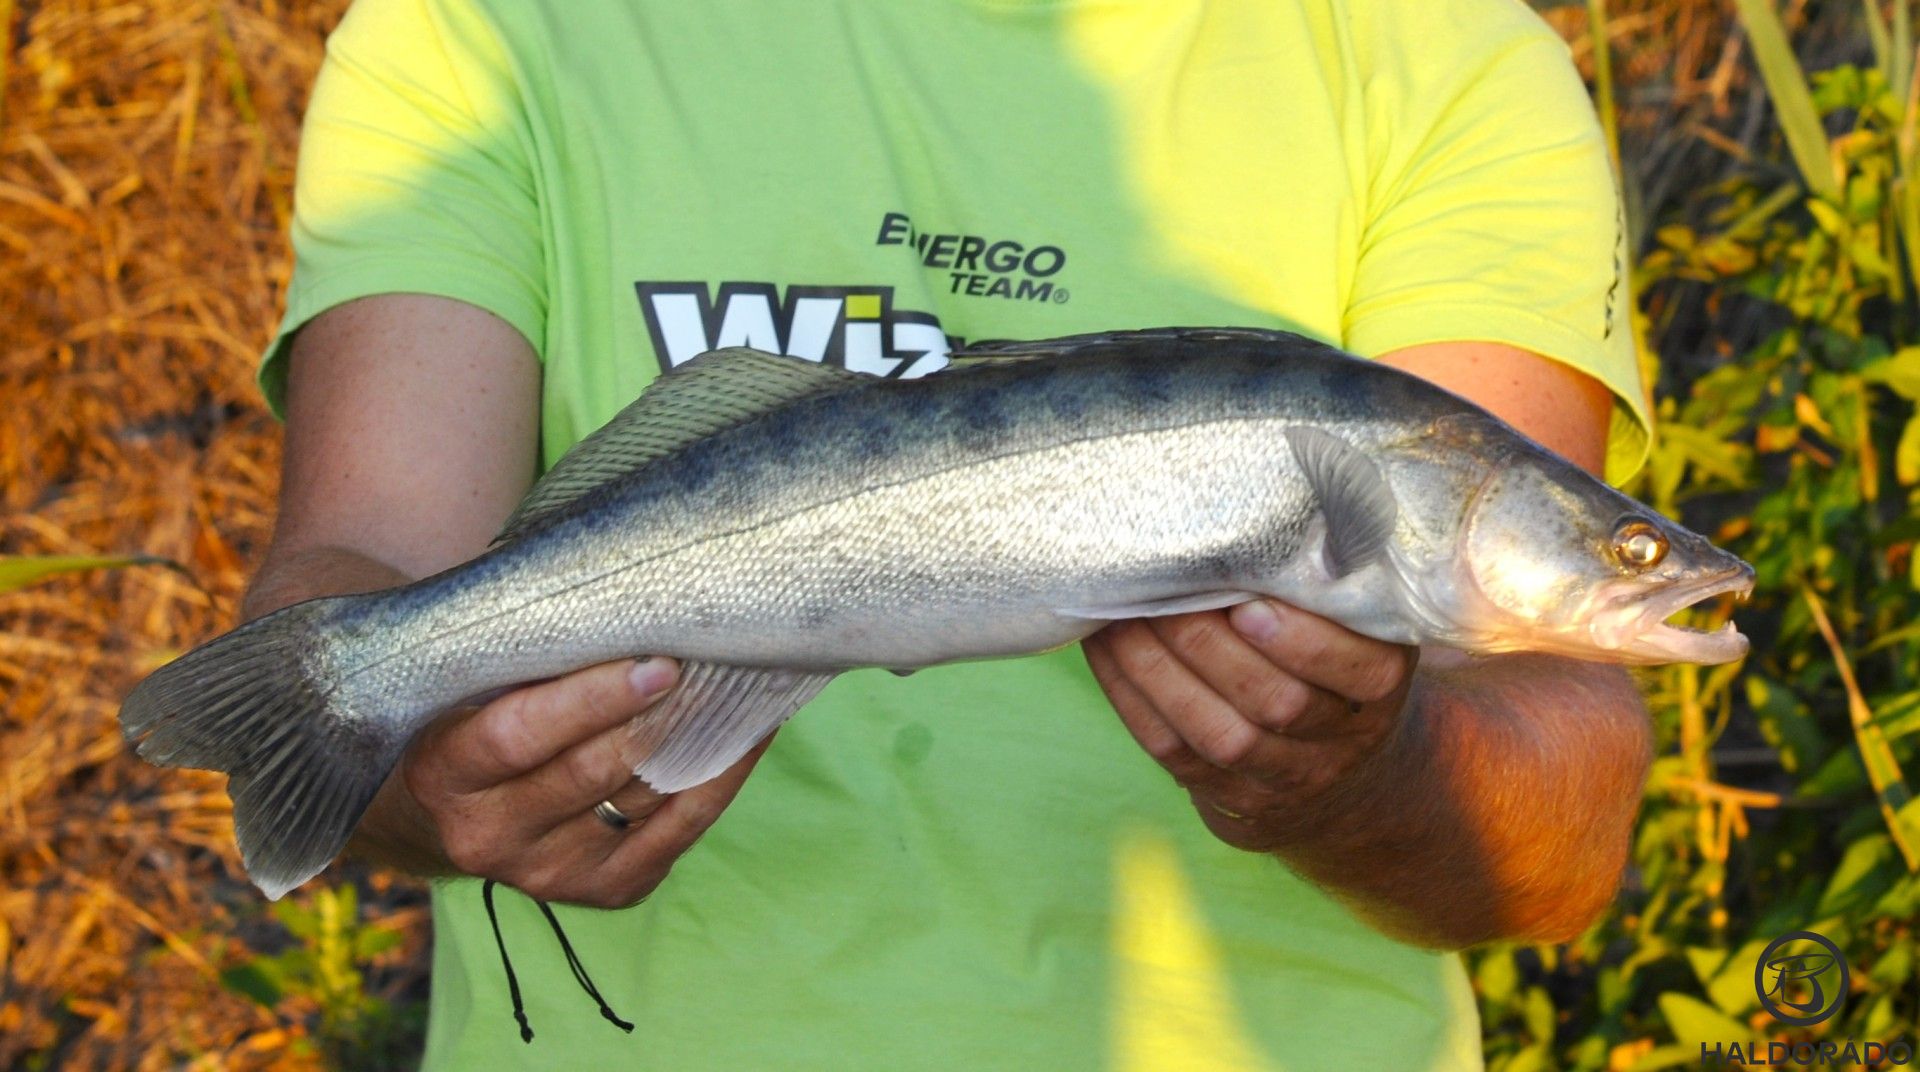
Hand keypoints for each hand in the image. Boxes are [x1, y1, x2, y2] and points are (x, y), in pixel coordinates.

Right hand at [393, 657, 766, 907]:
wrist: (450, 814)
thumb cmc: (470, 722)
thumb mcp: (468, 689)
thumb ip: (523, 659)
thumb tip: (619, 601)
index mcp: (445, 775)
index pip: (519, 735)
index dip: (591, 700)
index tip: (657, 663)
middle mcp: (491, 835)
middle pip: (591, 772)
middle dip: (659, 716)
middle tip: (717, 663)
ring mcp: (549, 872)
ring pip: (642, 800)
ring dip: (700, 741)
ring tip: (745, 685)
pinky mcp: (604, 889)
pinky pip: (678, 832)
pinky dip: (718, 781)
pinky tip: (747, 736)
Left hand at [1083, 600, 1416, 851]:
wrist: (1336, 768)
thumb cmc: (1330, 655)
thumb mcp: (1352, 617)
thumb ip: (1320, 575)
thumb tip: (1244, 508)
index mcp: (1382, 680)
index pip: (1362, 671)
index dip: (1303, 642)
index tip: (1248, 605)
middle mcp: (1344, 738)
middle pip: (1277, 702)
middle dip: (1207, 644)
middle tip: (1159, 587)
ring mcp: (1287, 776)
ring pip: (1220, 734)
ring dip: (1157, 669)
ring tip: (1120, 612)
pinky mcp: (1231, 798)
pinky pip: (1174, 750)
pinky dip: (1132, 696)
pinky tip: (1106, 647)